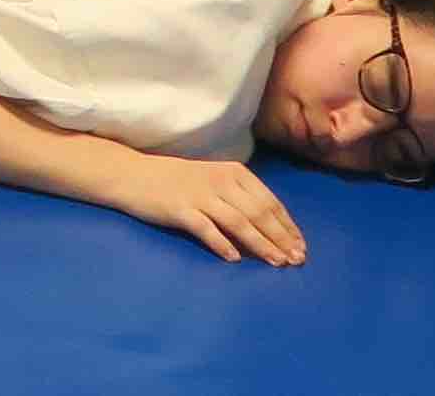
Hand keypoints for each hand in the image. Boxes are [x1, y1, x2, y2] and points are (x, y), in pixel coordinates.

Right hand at [112, 154, 306, 265]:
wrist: (133, 175)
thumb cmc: (177, 180)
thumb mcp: (214, 180)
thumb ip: (239, 199)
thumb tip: (269, 228)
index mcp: (234, 172)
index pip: (269, 202)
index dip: (287, 226)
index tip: (300, 246)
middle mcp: (221, 181)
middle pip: (258, 213)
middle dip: (280, 238)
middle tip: (295, 260)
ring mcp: (200, 194)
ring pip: (238, 222)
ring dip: (260, 244)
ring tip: (276, 262)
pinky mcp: (180, 208)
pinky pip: (206, 228)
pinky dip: (222, 244)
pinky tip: (234, 259)